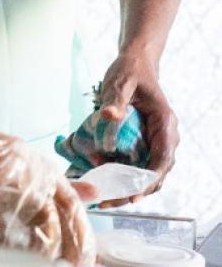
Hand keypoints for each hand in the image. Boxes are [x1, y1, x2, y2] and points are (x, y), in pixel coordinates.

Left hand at [97, 48, 177, 197]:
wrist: (135, 64)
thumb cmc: (129, 71)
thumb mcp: (121, 81)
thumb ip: (115, 98)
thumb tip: (109, 116)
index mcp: (164, 123)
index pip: (163, 159)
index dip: (149, 180)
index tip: (133, 194)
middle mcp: (165, 136)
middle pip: (155, 173)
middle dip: (134, 190)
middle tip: (108, 202)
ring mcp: (155, 142)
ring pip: (147, 174)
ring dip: (128, 188)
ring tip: (104, 198)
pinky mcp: (144, 143)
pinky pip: (137, 166)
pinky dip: (123, 177)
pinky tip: (103, 181)